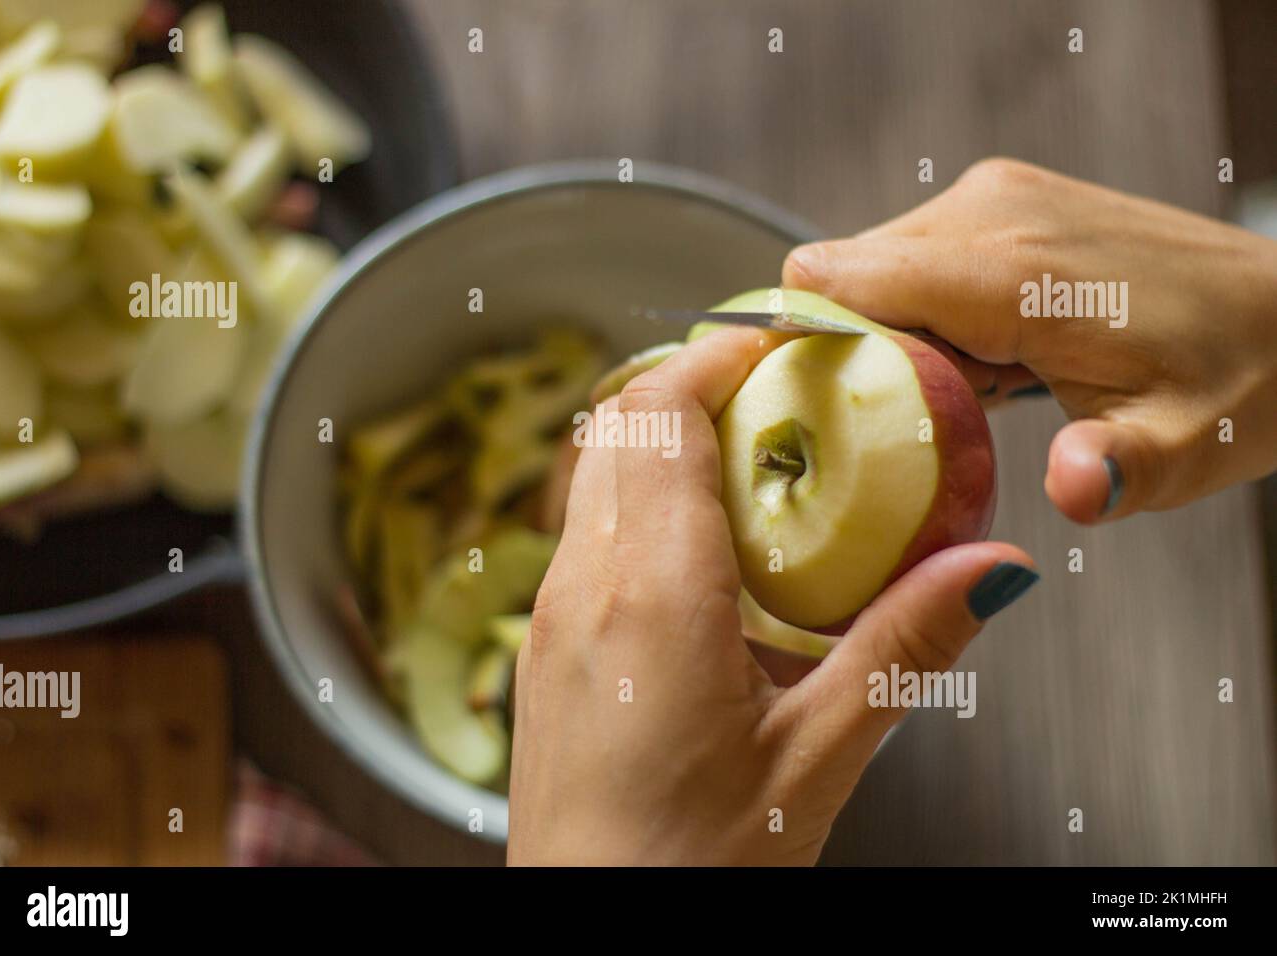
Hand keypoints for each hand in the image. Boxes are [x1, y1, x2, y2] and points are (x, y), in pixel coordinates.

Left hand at [507, 328, 1036, 865]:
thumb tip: (993, 569)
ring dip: (664, 443)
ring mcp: (550, 615)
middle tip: (783, 398)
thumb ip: (905, 648)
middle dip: (697, 385)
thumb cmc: (688, 870)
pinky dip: (639, 504)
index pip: (664, 412)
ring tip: (755, 470)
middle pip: (621, 424)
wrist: (586, 939)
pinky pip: (585, 533)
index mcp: (653, 593)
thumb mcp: (819, 760)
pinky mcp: (542, 648)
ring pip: (597, 475)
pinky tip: (706, 560)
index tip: (782, 339)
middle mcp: (584, 586)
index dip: (719, 353)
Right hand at [783, 158, 1276, 522]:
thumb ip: (1118, 471)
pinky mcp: (1001, 203)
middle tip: (917, 420)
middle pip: (838, 280)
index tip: (816, 414)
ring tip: (968, 393)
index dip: (802, 347)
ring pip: (868, 270)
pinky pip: (910, 260)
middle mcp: (989, 212)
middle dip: (850, 355)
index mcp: (1013, 269)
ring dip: (890, 338)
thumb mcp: (1185, 448)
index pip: (834, 280)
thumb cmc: (1237, 382)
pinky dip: (921, 315)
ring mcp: (994, 198)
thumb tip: (1073, 488)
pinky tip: (986, 361)